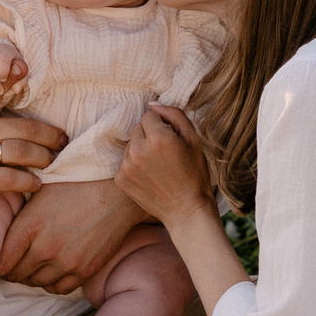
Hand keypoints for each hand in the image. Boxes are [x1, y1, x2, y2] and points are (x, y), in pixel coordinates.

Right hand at [0, 98, 66, 212]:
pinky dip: (27, 181)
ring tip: (53, 163)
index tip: (41, 94)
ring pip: (20, 152)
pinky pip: (8, 179)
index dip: (23, 88)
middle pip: (24, 129)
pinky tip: (35, 184)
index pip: (0, 93)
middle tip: (63, 142)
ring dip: (43, 158)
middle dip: (49, 136)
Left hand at [0, 178, 146, 293]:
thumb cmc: (75, 185)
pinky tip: (52, 272)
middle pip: (17, 275)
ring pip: (37, 283)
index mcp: (30, 226)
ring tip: (33, 268)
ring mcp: (66, 262)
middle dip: (12, 272)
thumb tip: (0, 230)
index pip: (2, 262)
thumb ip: (20, 216)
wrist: (115, 192)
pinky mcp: (85, 270)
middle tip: (13, 267)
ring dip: (32, 277)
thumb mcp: (39, 192)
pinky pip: (59, 289)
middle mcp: (46, 247)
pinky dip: (52, 283)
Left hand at [116, 104, 215, 225]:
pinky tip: (149, 176)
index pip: (149, 116)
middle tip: (165, 154)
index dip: (162, 126)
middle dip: (149, 136)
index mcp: (158, 138)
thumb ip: (174, 115)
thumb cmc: (194, 174)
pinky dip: (134, 165)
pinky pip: (125, 161)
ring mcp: (126, 166)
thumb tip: (153, 105)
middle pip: (137, 128)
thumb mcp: (194, 139)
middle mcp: (138, 150)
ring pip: (130, 144)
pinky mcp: (120, 179)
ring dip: (141, 150)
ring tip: (158, 166)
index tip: (171, 140)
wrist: (186, 210)